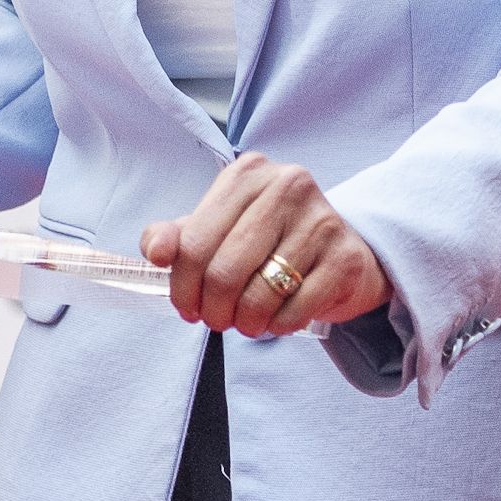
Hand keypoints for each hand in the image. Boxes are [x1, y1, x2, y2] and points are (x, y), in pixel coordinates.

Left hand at [141, 152, 390, 336]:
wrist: (342, 253)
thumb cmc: (271, 241)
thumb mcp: (220, 229)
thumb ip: (178, 236)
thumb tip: (156, 251)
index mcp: (247, 173)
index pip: (194, 241)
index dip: (182, 285)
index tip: (186, 306)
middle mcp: (286, 186)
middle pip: (224, 270)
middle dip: (213, 310)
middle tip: (216, 320)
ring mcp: (321, 220)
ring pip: (259, 294)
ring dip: (245, 322)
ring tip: (246, 322)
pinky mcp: (345, 258)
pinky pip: (294, 310)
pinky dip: (277, 326)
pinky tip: (277, 319)